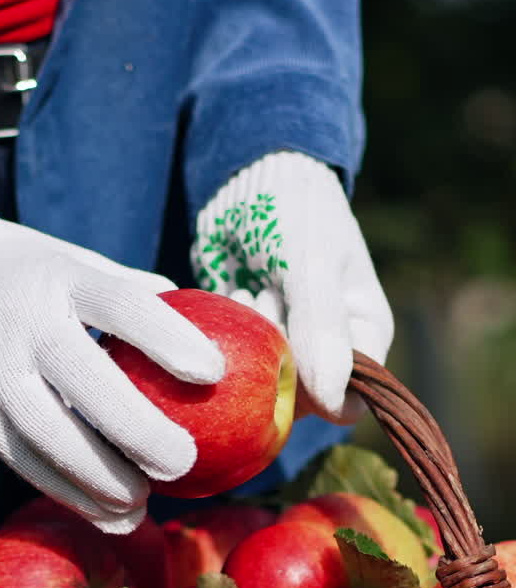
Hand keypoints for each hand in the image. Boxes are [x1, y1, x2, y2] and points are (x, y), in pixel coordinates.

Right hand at [0, 216, 223, 531]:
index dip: (167, 339)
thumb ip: (145, 299)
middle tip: (183, 463)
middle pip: (82, 379)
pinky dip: (71, 497)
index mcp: (63, 278)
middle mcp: (23, 325)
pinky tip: (111, 517)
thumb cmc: (44, 284)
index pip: (120, 305)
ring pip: (46, 435)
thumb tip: (228, 339)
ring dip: (99, 479)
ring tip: (141, 503)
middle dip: (136, 429)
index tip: (214, 372)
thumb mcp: (86, 267)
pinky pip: (26, 465)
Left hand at [191, 151, 393, 423]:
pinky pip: (228, 365)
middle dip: (271, 349)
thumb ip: (322, 331)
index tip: (287, 338)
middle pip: (295, 397)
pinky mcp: (246, 346)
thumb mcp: (312, 266)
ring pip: (258, 382)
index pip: (346, 401)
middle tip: (266, 291)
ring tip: (251, 284)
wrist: (246, 183)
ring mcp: (284, 353)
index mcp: (365, 339)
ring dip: (246, 337)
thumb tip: (335, 405)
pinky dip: (223, 335)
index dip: (313, 388)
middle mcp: (328, 355)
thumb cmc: (296, 214)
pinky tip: (231, 290)